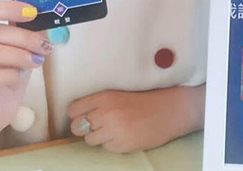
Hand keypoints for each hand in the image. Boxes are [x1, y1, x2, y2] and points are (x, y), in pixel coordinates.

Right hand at [0, 0, 52, 129]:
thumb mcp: (20, 47)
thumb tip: (43, 16)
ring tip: (37, 60)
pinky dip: (11, 74)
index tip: (33, 12)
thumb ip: (26, 30)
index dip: (9, 8)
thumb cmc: (7, 72)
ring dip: (19, 55)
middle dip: (24, 37)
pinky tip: (20, 76)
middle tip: (44, 44)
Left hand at [68, 85, 205, 152]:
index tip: (82, 115)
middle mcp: (106, 113)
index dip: (76, 114)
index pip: (74, 109)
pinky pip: (105, 148)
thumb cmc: (144, 101)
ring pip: (89, 140)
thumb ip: (99, 104)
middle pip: (77, 127)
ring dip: (98, 136)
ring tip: (114, 129)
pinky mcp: (120, 145)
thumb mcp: (119, 95)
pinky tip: (123, 135)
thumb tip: (79, 117)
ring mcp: (113, 130)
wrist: (168, 111)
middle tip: (98, 124)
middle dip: (85, 127)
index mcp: (105, 97)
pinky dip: (111, 143)